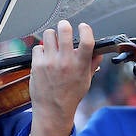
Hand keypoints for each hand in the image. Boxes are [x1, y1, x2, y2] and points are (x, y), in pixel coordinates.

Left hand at [28, 20, 100, 135]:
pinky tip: (44, 57)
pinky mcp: (37, 65)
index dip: (85, 29)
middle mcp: (65, 61)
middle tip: (64, 27)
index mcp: (80, 65)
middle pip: (64, 31)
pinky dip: (41, 50)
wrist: (52, 110)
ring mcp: (49, 62)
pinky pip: (37, 47)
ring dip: (51, 36)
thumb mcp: (86, 81)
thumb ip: (92, 64)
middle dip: (64, 25)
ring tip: (53, 43)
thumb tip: (98, 53)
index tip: (83, 27)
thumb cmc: (70, 96)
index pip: (87, 41)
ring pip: (48, 35)